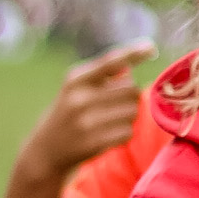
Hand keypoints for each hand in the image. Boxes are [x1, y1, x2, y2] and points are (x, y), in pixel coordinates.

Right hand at [11, 42, 153, 196]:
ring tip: (110, 119)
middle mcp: (79, 99)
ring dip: (129, 115)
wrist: (46, 150)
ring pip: (132, 111)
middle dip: (131, 95)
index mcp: (75, 80)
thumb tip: (136, 56)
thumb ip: (103, 72)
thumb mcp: (77, 87)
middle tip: (117, 103)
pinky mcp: (94, 143)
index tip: (151, 47)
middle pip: (130, 89)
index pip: (111, 62)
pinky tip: (108, 134)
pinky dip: (124, 133)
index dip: (133, 53)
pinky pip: (127, 132)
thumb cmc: (70, 111)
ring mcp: (86, 122)